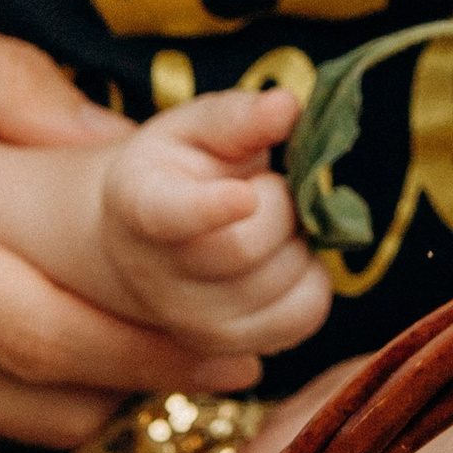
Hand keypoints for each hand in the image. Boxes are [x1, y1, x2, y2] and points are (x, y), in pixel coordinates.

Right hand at [0, 0, 233, 446]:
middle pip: (28, 405)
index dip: (146, 355)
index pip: (44, 337)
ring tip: (146, 361)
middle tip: (219, 367)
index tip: (228, 352)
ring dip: (70, 405)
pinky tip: (40, 360)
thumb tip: (111, 137)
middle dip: (133, 393)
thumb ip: (5, 86)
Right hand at [90, 87, 329, 358]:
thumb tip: (286, 106)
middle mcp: (154, 274)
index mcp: (139, 202)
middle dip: (282, 203)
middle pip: (246, 246)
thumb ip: (238, 116)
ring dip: (299, 241)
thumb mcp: (197, 129)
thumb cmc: (180, 170)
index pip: (169, 215)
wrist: (152, 242)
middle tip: (270, 185)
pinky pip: (305, 313)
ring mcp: (190, 321)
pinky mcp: (231, 347)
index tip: (245, 195)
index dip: (210, 209)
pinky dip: (313, 279)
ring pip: (284, 281)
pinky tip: (285, 257)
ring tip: (270, 222)